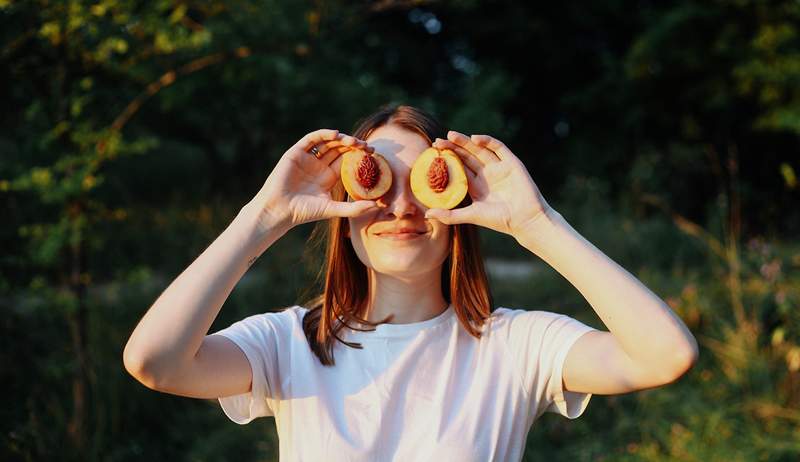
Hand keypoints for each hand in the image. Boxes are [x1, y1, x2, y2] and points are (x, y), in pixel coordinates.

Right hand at [248, 129, 380, 231]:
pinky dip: (324, 134)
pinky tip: (336, 135)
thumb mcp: (333, 209)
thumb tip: (378, 206)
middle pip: (340, 149)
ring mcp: (308, 158)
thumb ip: (354, 208)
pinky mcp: (296, 152)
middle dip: (354, 146)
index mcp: (329, 176)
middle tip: (367, 146)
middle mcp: (319, 165)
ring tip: (354, 142)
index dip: (359, 155)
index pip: (347, 160)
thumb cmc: (305, 212)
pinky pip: (312, 139)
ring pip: (328, 142)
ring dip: (342, 139)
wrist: (280, 210)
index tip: (373, 153)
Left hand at [426, 130, 552, 236]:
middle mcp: (486, 174)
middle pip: (466, 156)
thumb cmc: (499, 220)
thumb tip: (427, 214)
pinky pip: (498, 148)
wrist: (525, 220)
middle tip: (437, 142)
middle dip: (452, 148)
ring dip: (466, 142)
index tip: (433, 154)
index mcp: (476, 186)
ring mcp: (499, 167)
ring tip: (451, 135)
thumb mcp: (471, 216)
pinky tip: (474, 139)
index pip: (458, 168)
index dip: (447, 160)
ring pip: (479, 150)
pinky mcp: (511, 163)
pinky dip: (487, 141)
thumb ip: (450, 215)